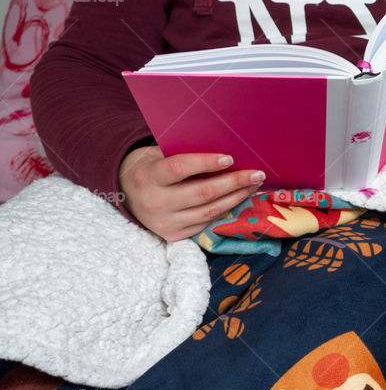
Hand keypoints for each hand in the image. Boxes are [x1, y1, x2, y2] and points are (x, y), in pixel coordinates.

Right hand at [119, 146, 263, 240]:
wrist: (126, 194)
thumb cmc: (151, 168)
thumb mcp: (159, 156)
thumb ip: (184, 155)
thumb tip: (225, 154)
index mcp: (149, 177)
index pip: (180, 168)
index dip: (207, 162)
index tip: (230, 158)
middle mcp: (155, 202)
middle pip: (202, 192)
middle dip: (234, 182)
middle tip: (256, 173)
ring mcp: (165, 222)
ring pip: (209, 211)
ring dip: (236, 197)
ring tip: (253, 185)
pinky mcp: (174, 235)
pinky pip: (206, 223)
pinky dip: (225, 210)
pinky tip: (239, 199)